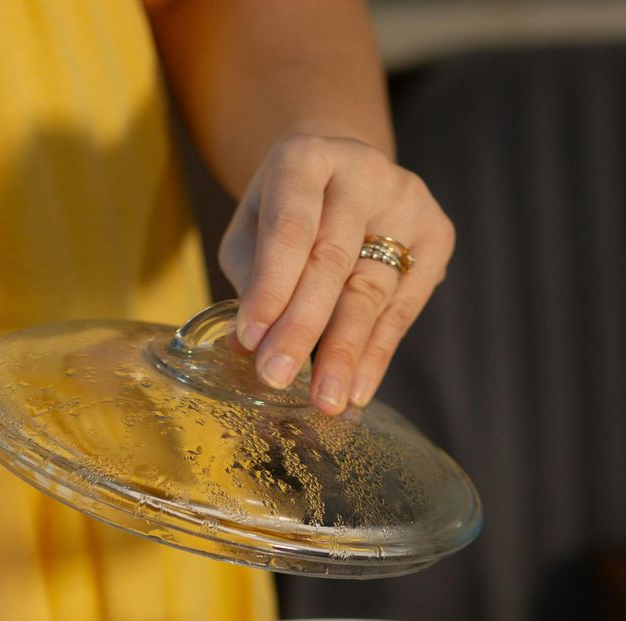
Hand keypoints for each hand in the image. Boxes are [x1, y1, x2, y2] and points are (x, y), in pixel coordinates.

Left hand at [219, 134, 454, 413]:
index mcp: (306, 157)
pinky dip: (377, 353)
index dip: (271, 287)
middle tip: (278, 378)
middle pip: (333, 262)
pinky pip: (403, 308)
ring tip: (327, 400)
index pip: (290, 228)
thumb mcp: (251, 231)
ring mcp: (408, 201)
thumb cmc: (288, 211)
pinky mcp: (438, 234)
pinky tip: (359, 388)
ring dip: (345, 353)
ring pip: (372, 291)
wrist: (345, 175)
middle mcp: (364, 170)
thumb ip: (250, 280)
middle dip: (303, 327)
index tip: (250, 341)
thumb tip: (246, 347)